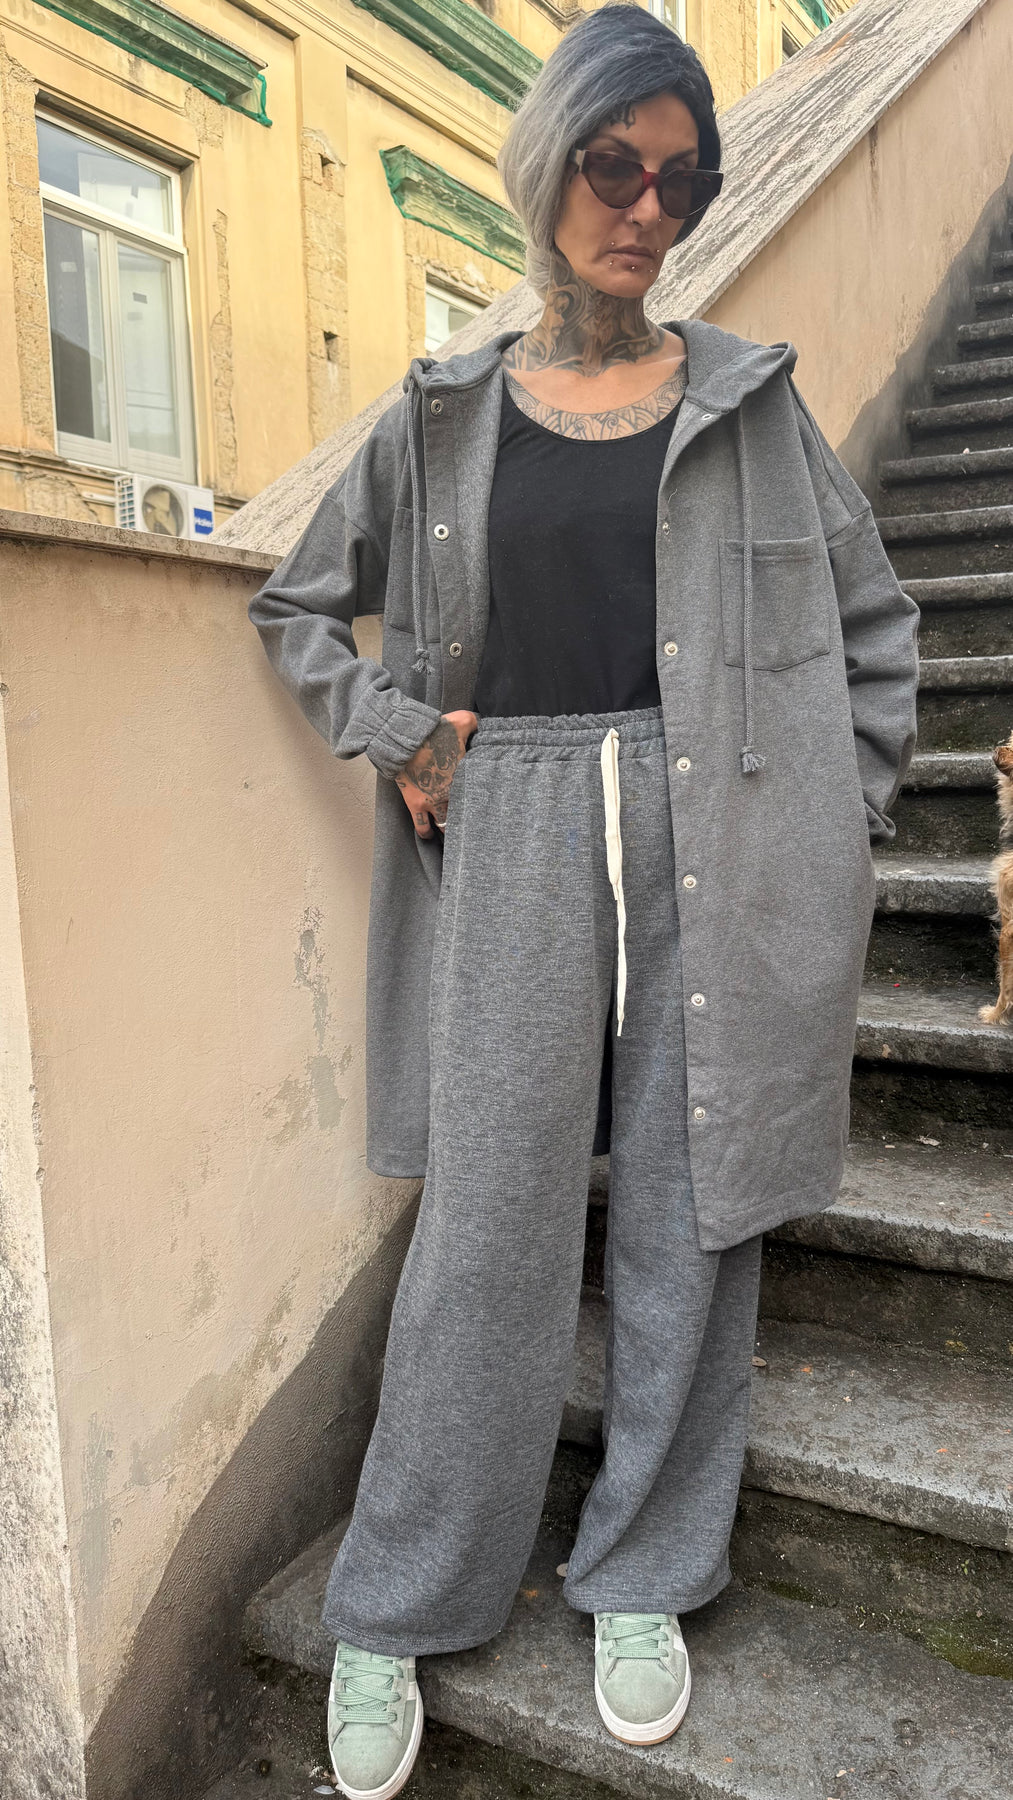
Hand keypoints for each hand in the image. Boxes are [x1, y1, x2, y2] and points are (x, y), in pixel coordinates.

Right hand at [395, 711, 477, 838]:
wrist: (406, 738)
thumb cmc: (433, 729)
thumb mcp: (462, 720)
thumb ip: (476, 723)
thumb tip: (484, 722)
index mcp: (466, 774)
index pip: (480, 792)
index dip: (481, 796)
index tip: (482, 799)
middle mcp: (452, 791)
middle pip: (465, 811)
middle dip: (467, 815)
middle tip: (469, 818)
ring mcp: (434, 800)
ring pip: (446, 823)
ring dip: (448, 826)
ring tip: (450, 830)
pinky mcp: (416, 803)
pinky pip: (422, 826)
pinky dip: (426, 832)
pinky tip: (429, 835)